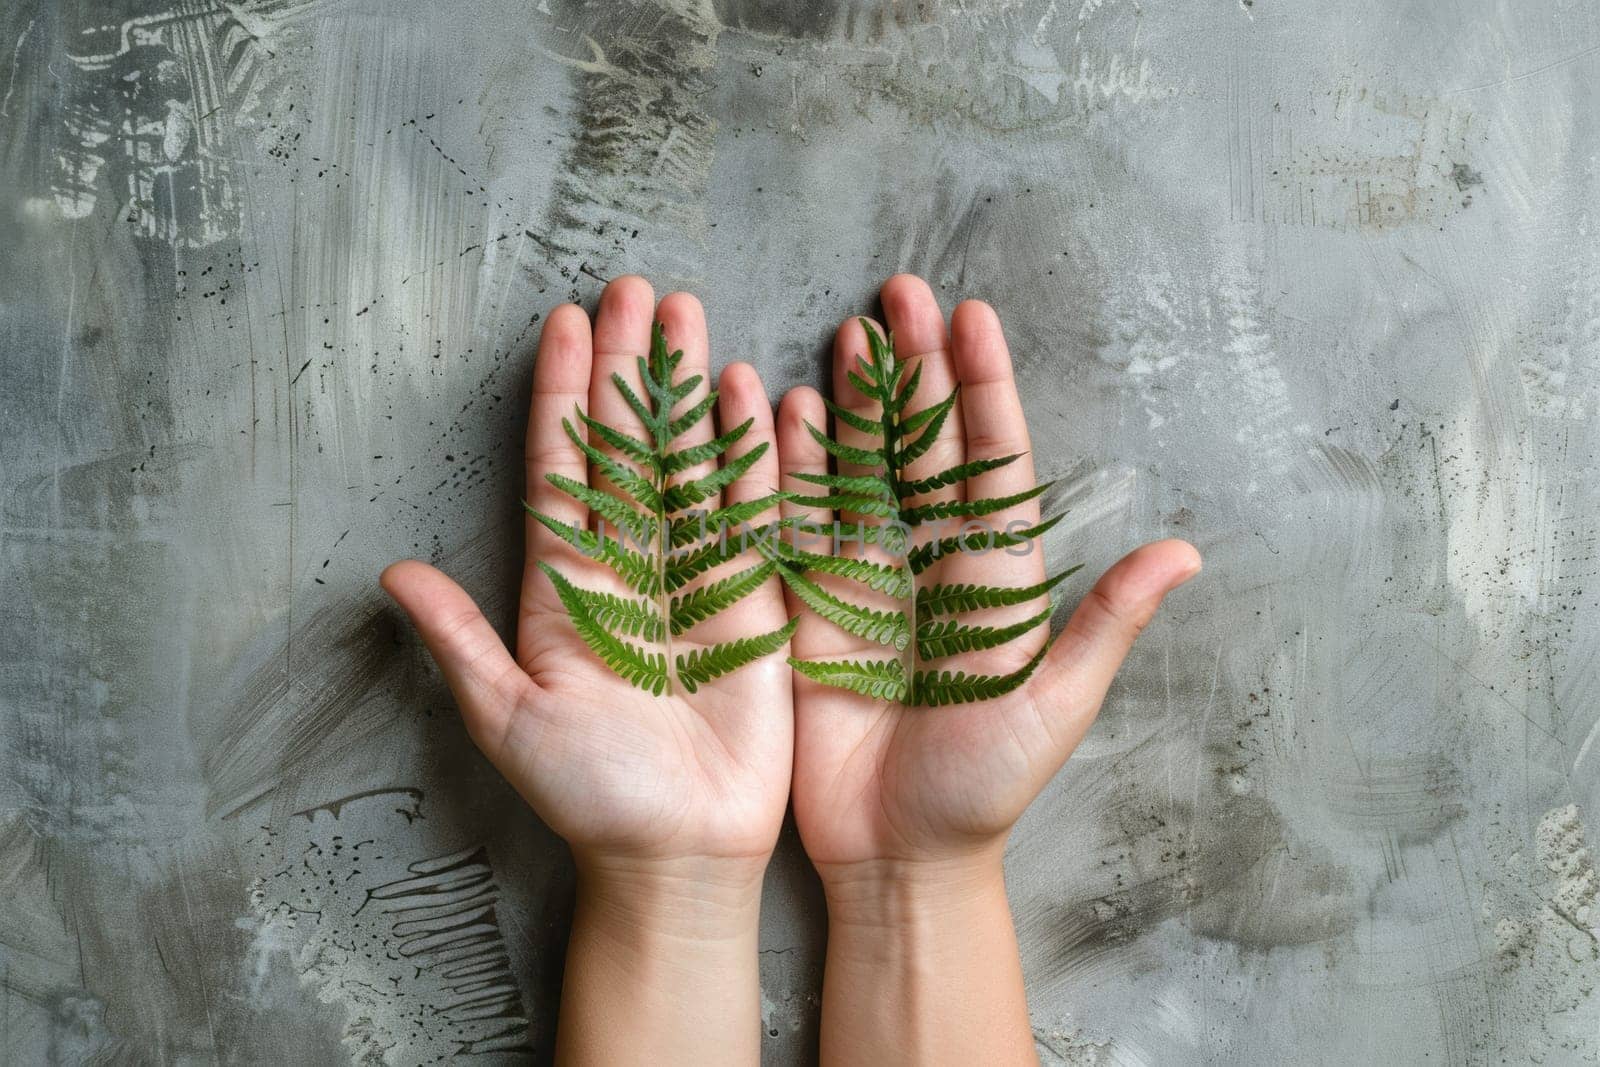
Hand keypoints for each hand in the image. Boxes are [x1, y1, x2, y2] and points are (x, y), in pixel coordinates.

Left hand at [382, 276, 791, 1064]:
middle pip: (628, 444)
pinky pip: (752, 510)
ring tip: (689, 313)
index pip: (563, 468)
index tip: (569, 322)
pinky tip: (749, 391)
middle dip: (630, 367)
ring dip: (688, 387)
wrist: (680, 851)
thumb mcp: (510, 718)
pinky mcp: (753, 598)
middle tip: (635, 288)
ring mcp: (694, 576)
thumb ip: (459, 642)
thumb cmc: (590, 797)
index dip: (565, 395)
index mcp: (566, 586)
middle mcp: (629, 567)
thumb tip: (390, 576)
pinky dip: (751, 450)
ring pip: (688, 460)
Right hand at [777, 275, 1198, 1063]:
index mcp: (993, 580)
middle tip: (899, 292)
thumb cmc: (983, 792)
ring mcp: (864, 584)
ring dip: (853, 403)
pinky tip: (783, 410)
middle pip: (922, 448)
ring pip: (860, 471)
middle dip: (914, 370)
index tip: (972, 318)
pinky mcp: (808, 611)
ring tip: (846, 334)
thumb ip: (1103, 626)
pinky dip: (791, 467)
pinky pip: (799, 524)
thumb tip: (1183, 550)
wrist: (900, 857)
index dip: (981, 390)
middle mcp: (929, 567)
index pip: (989, 464)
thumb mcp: (1050, 709)